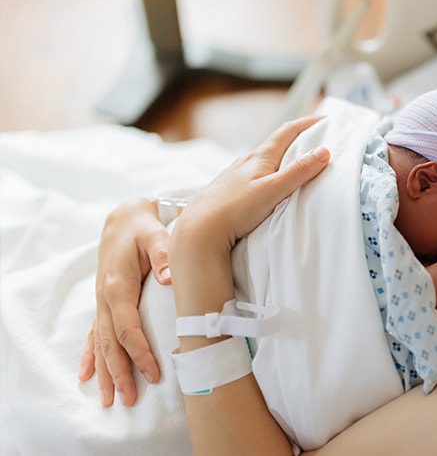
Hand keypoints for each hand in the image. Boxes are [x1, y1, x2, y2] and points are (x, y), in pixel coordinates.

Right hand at [78, 197, 171, 406]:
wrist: (124, 218)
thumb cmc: (144, 228)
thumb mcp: (155, 235)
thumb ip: (163, 255)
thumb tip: (170, 278)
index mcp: (118, 287)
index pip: (127, 328)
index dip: (139, 352)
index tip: (154, 372)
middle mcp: (105, 298)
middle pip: (111, 343)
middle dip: (119, 372)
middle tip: (130, 399)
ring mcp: (101, 302)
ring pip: (101, 344)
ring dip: (104, 372)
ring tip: (109, 399)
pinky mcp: (104, 303)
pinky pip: (94, 334)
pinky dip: (91, 356)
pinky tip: (85, 375)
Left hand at [173, 115, 329, 251]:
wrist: (198, 231)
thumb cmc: (234, 210)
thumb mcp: (272, 190)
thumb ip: (298, 172)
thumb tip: (324, 151)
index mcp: (259, 157)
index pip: (287, 132)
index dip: (308, 123)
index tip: (326, 119)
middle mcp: (245, 162)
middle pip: (275, 143)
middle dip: (297, 138)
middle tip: (316, 138)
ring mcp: (235, 176)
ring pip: (263, 160)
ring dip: (282, 157)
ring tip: (296, 162)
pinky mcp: (228, 191)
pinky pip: (254, 176)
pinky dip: (268, 173)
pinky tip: (268, 185)